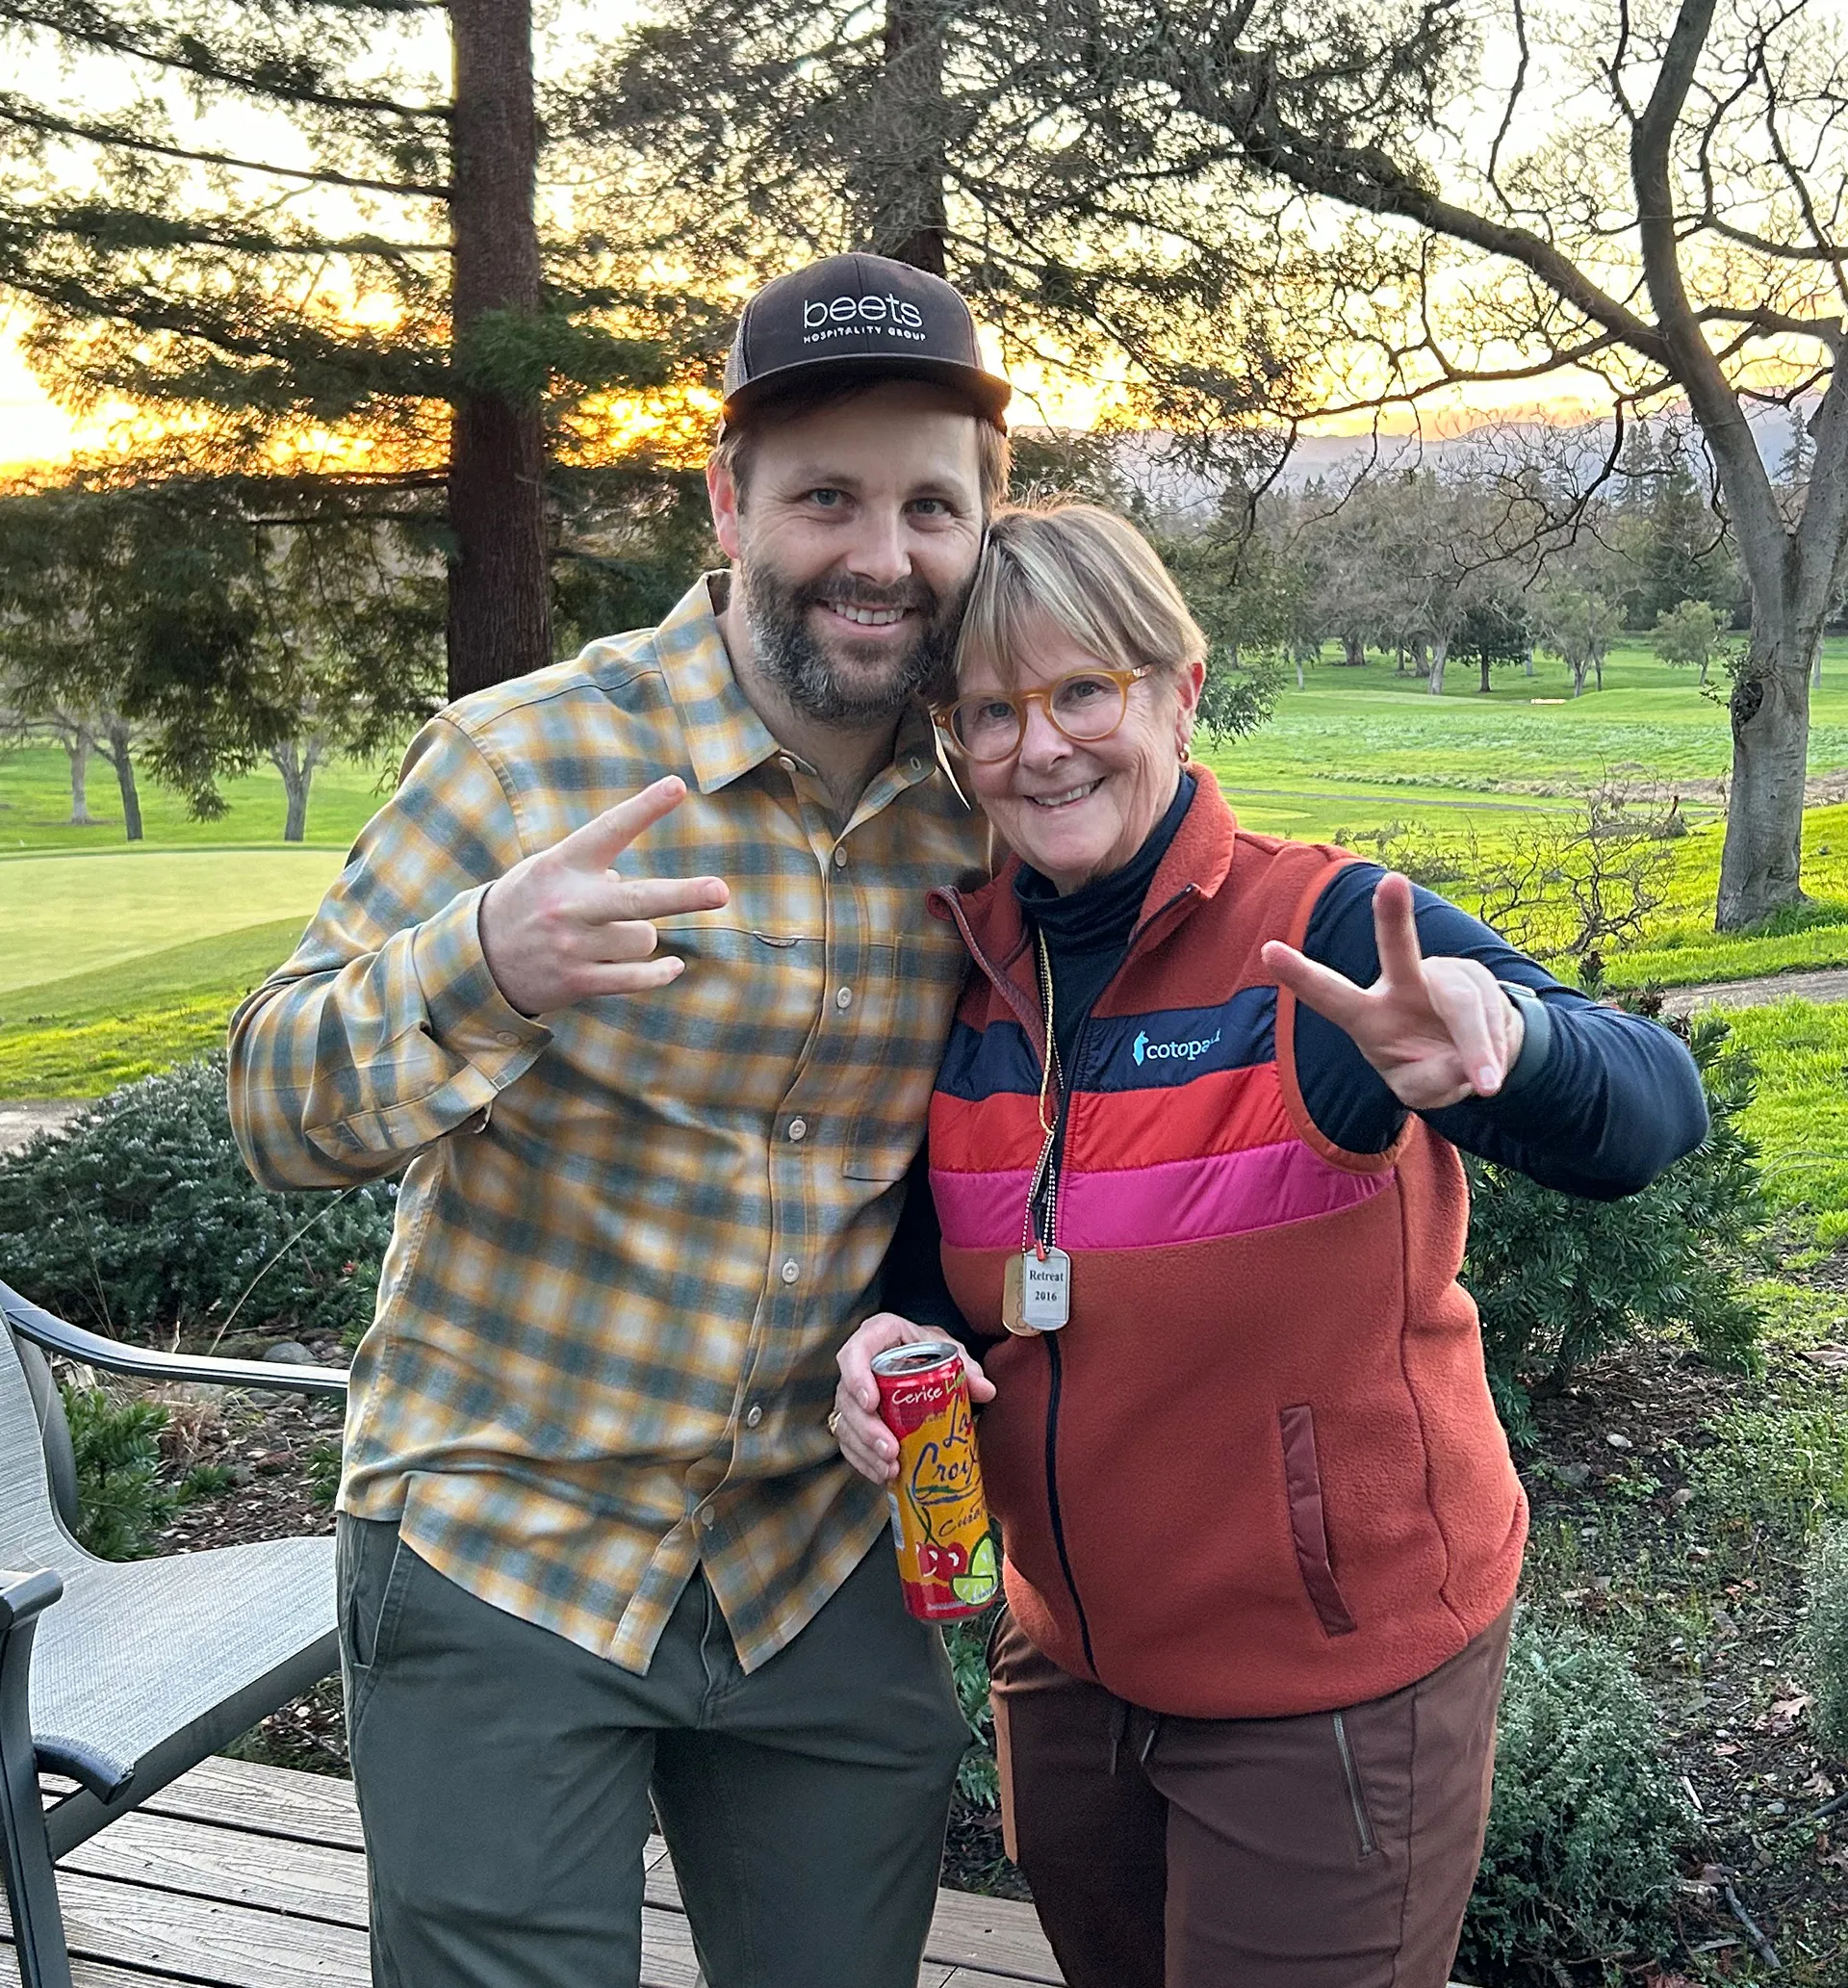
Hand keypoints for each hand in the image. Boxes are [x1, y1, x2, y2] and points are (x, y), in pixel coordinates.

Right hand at [478, 777, 728, 1016]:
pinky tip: (673, 968)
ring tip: (605, 937)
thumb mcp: (549, 870)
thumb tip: (642, 892)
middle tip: (721, 892)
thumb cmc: (529, 902)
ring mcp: (573, 946)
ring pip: (645, 939)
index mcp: (563, 864)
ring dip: (639, 938)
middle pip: (638, 900)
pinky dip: (658, 973)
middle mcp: (569, 904)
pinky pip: (636, 978)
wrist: (476, 959)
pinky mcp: (578, 981)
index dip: (645, 808)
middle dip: (683, 896)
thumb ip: (594, 869)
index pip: (610, 831)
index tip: (678, 786)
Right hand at [833, 1312, 995, 1484]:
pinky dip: (864, 1461)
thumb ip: (966, 1370)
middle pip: (847, 1396)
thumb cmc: (933, 1353)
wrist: (925, 1362)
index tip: (870, 1402)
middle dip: (866, 1428)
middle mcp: (859, 1364)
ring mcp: (853, 1393)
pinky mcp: (854, 1418)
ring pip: (845, 1422)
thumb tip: (986, 1390)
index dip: (856, 1375)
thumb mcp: (951, 1353)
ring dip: (865, 1450)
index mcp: (879, 1336)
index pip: (856, 1350)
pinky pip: (849, 1442)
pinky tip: (883, 1474)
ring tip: (890, 1468)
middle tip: (890, 1449)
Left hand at [1260, 871, 1524, 1110]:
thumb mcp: (1419, 1090)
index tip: (1268, 950)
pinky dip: (1496, 1050)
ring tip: (1485, 1085)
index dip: (1300, 975)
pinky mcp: (1479, 978)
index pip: (1330, 994)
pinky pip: (1493, 1016)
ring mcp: (1443, 976)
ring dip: (1478, 1049)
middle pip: (1398, 951)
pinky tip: (1491, 1064)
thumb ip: (1430, 1082)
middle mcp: (1400, 985)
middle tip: (1393, 882)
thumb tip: (1463, 1061)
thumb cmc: (1430, 1068)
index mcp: (1367, 1016)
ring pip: (1462, 1005)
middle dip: (1394, 918)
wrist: (1478, 1057)